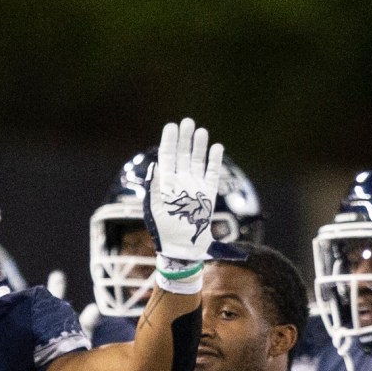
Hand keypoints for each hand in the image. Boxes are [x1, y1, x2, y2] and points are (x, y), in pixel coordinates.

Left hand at [144, 119, 225, 273]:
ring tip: (201, 131)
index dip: (169, 141)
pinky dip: (214, 161)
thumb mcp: (155, 208)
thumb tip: (156, 167)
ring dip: (199, 146)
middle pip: (182, 155)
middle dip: (185, 138)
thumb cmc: (166, 231)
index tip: (172, 126)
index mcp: (166, 182)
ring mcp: (195, 186)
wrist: (182, 248)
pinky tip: (217, 147)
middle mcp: (180, 181)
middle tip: (188, 122)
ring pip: (197, 161)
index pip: (167, 156)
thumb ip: (156, 187)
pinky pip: (212, 173)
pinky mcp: (208, 194)